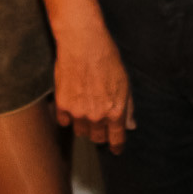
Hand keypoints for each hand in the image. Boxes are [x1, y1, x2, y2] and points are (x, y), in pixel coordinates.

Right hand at [53, 29, 134, 152]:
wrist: (83, 44)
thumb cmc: (108, 59)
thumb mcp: (125, 82)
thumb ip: (128, 107)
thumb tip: (130, 125)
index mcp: (115, 111)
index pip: (116, 139)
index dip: (116, 146)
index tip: (115, 149)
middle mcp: (96, 116)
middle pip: (97, 137)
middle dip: (100, 132)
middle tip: (100, 120)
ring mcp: (78, 112)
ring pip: (80, 131)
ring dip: (84, 125)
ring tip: (86, 108)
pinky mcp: (62, 105)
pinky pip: (64, 121)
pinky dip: (68, 116)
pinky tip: (72, 103)